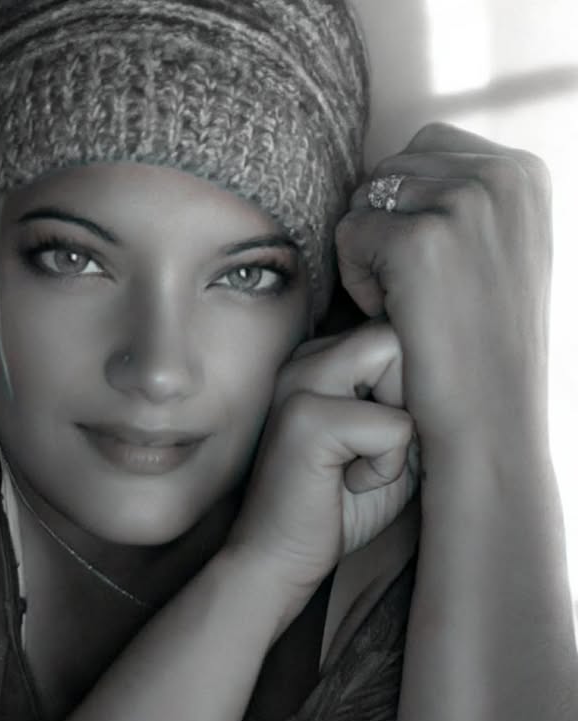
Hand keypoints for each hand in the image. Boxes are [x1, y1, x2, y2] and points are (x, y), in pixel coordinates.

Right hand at [226, 319, 420, 595]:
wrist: (277, 558)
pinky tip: (348, 484)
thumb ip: (412, 400)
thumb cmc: (337, 507)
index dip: (412, 384)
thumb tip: (456, 368)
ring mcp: (301, 381)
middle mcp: (305, 358)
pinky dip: (386, 466)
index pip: (396, 331)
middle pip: (399, 336)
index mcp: (319, 359)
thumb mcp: (390, 444)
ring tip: (362, 462)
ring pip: (397, 358)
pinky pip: (395, 426)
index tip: (382, 438)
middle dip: (410, 397)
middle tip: (374, 450)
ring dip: (399, 426)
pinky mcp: (307, 418)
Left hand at [335, 123, 551, 453]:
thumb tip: (408, 170)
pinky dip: (357, 279)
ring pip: (366, 199)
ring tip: (405, 303)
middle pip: (391, 168)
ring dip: (370, 252)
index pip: (427, 149)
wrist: (489, 418)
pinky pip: (349, 234)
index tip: (430, 270)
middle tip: (413, 291)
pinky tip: (390, 315)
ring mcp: (464, 203)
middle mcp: (502, 175)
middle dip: (385, 226)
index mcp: (525, 173)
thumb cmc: (485, 347)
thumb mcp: (502, 253)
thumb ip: (471, 203)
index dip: (408, 210)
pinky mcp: (421, 240)